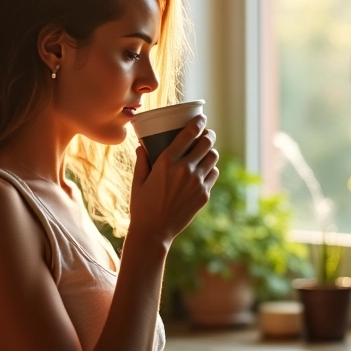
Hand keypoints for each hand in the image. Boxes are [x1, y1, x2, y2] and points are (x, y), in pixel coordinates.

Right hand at [129, 115, 218, 243]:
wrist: (154, 232)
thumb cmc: (142, 205)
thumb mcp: (138, 181)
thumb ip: (142, 161)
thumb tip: (141, 145)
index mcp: (167, 162)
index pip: (189, 134)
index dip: (198, 123)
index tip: (201, 119)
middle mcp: (185, 170)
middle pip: (206, 143)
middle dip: (208, 135)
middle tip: (206, 134)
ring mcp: (197, 183)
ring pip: (213, 157)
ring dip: (210, 151)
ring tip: (206, 151)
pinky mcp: (204, 195)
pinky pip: (213, 174)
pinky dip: (210, 169)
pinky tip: (204, 170)